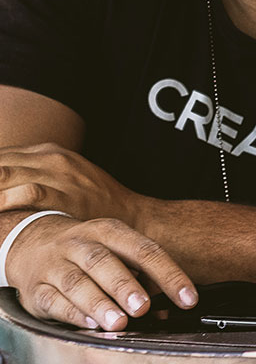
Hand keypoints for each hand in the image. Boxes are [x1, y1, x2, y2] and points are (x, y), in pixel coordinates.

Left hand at [0, 144, 137, 226]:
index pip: (0, 156)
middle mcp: (50, 159)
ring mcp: (57, 175)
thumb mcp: (64, 177)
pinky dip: (2, 202)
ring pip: (5, 175)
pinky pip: (23, 195)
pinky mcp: (62, 195)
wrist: (128, 218)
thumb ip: (32, 176)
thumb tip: (2, 182)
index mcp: (48, 152)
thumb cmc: (91, 203)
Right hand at [5, 212, 196, 330]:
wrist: (32, 243)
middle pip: (104, 261)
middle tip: (143, 307)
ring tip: (118, 322)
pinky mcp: (36, 289)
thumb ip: (141, 275)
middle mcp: (82, 244)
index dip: (168, 274)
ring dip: (99, 303)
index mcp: (110, 231)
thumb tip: (167, 305)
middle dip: (125, 285)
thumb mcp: (115, 250)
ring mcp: (56, 265)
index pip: (144, 249)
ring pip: (77, 282)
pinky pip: (54, 301)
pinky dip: (73, 313)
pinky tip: (89, 324)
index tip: (187, 298)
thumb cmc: (86, 251)